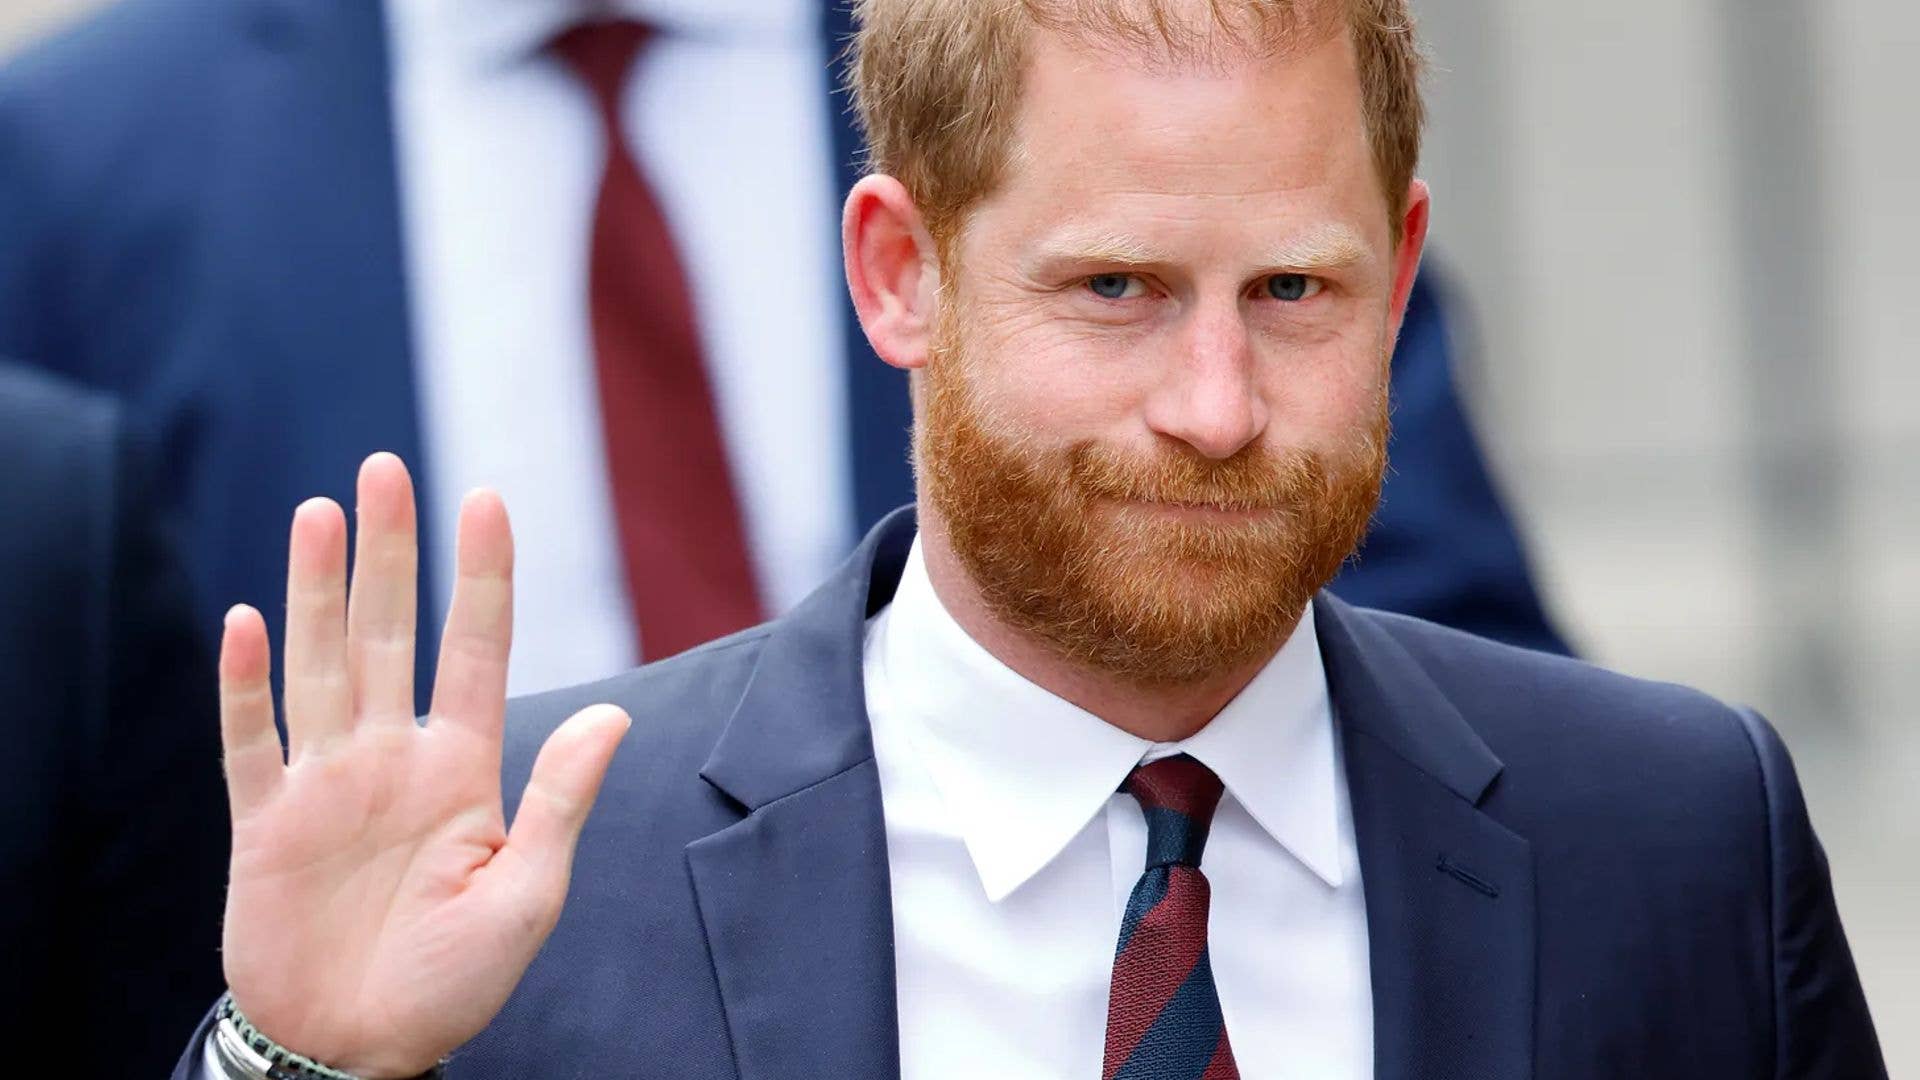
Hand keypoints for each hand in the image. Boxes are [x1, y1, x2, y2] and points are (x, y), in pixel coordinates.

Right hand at [217, 453, 629, 1076]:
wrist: (361, 1049)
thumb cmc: (455, 980)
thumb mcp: (527, 895)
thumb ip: (559, 801)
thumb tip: (613, 714)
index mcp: (463, 767)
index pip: (475, 649)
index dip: (481, 576)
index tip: (486, 498)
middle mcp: (392, 758)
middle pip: (391, 634)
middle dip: (390, 553)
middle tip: (386, 468)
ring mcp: (326, 785)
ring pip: (321, 665)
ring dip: (317, 591)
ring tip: (320, 513)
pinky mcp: (264, 825)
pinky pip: (250, 743)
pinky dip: (245, 686)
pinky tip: (245, 622)